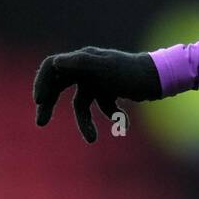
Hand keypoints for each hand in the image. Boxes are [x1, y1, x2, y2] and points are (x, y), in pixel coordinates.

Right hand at [32, 47, 162, 142]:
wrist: (159, 78)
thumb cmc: (132, 72)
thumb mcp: (105, 68)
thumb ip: (80, 64)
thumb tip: (55, 63)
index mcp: (82, 59)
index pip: (51, 66)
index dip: (41, 82)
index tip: (38, 101)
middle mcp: (86, 68)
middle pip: (59, 87)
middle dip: (50, 104)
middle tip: (41, 122)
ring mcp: (97, 80)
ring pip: (80, 104)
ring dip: (85, 122)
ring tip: (92, 139)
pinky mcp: (109, 91)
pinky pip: (100, 108)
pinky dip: (109, 116)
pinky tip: (123, 123)